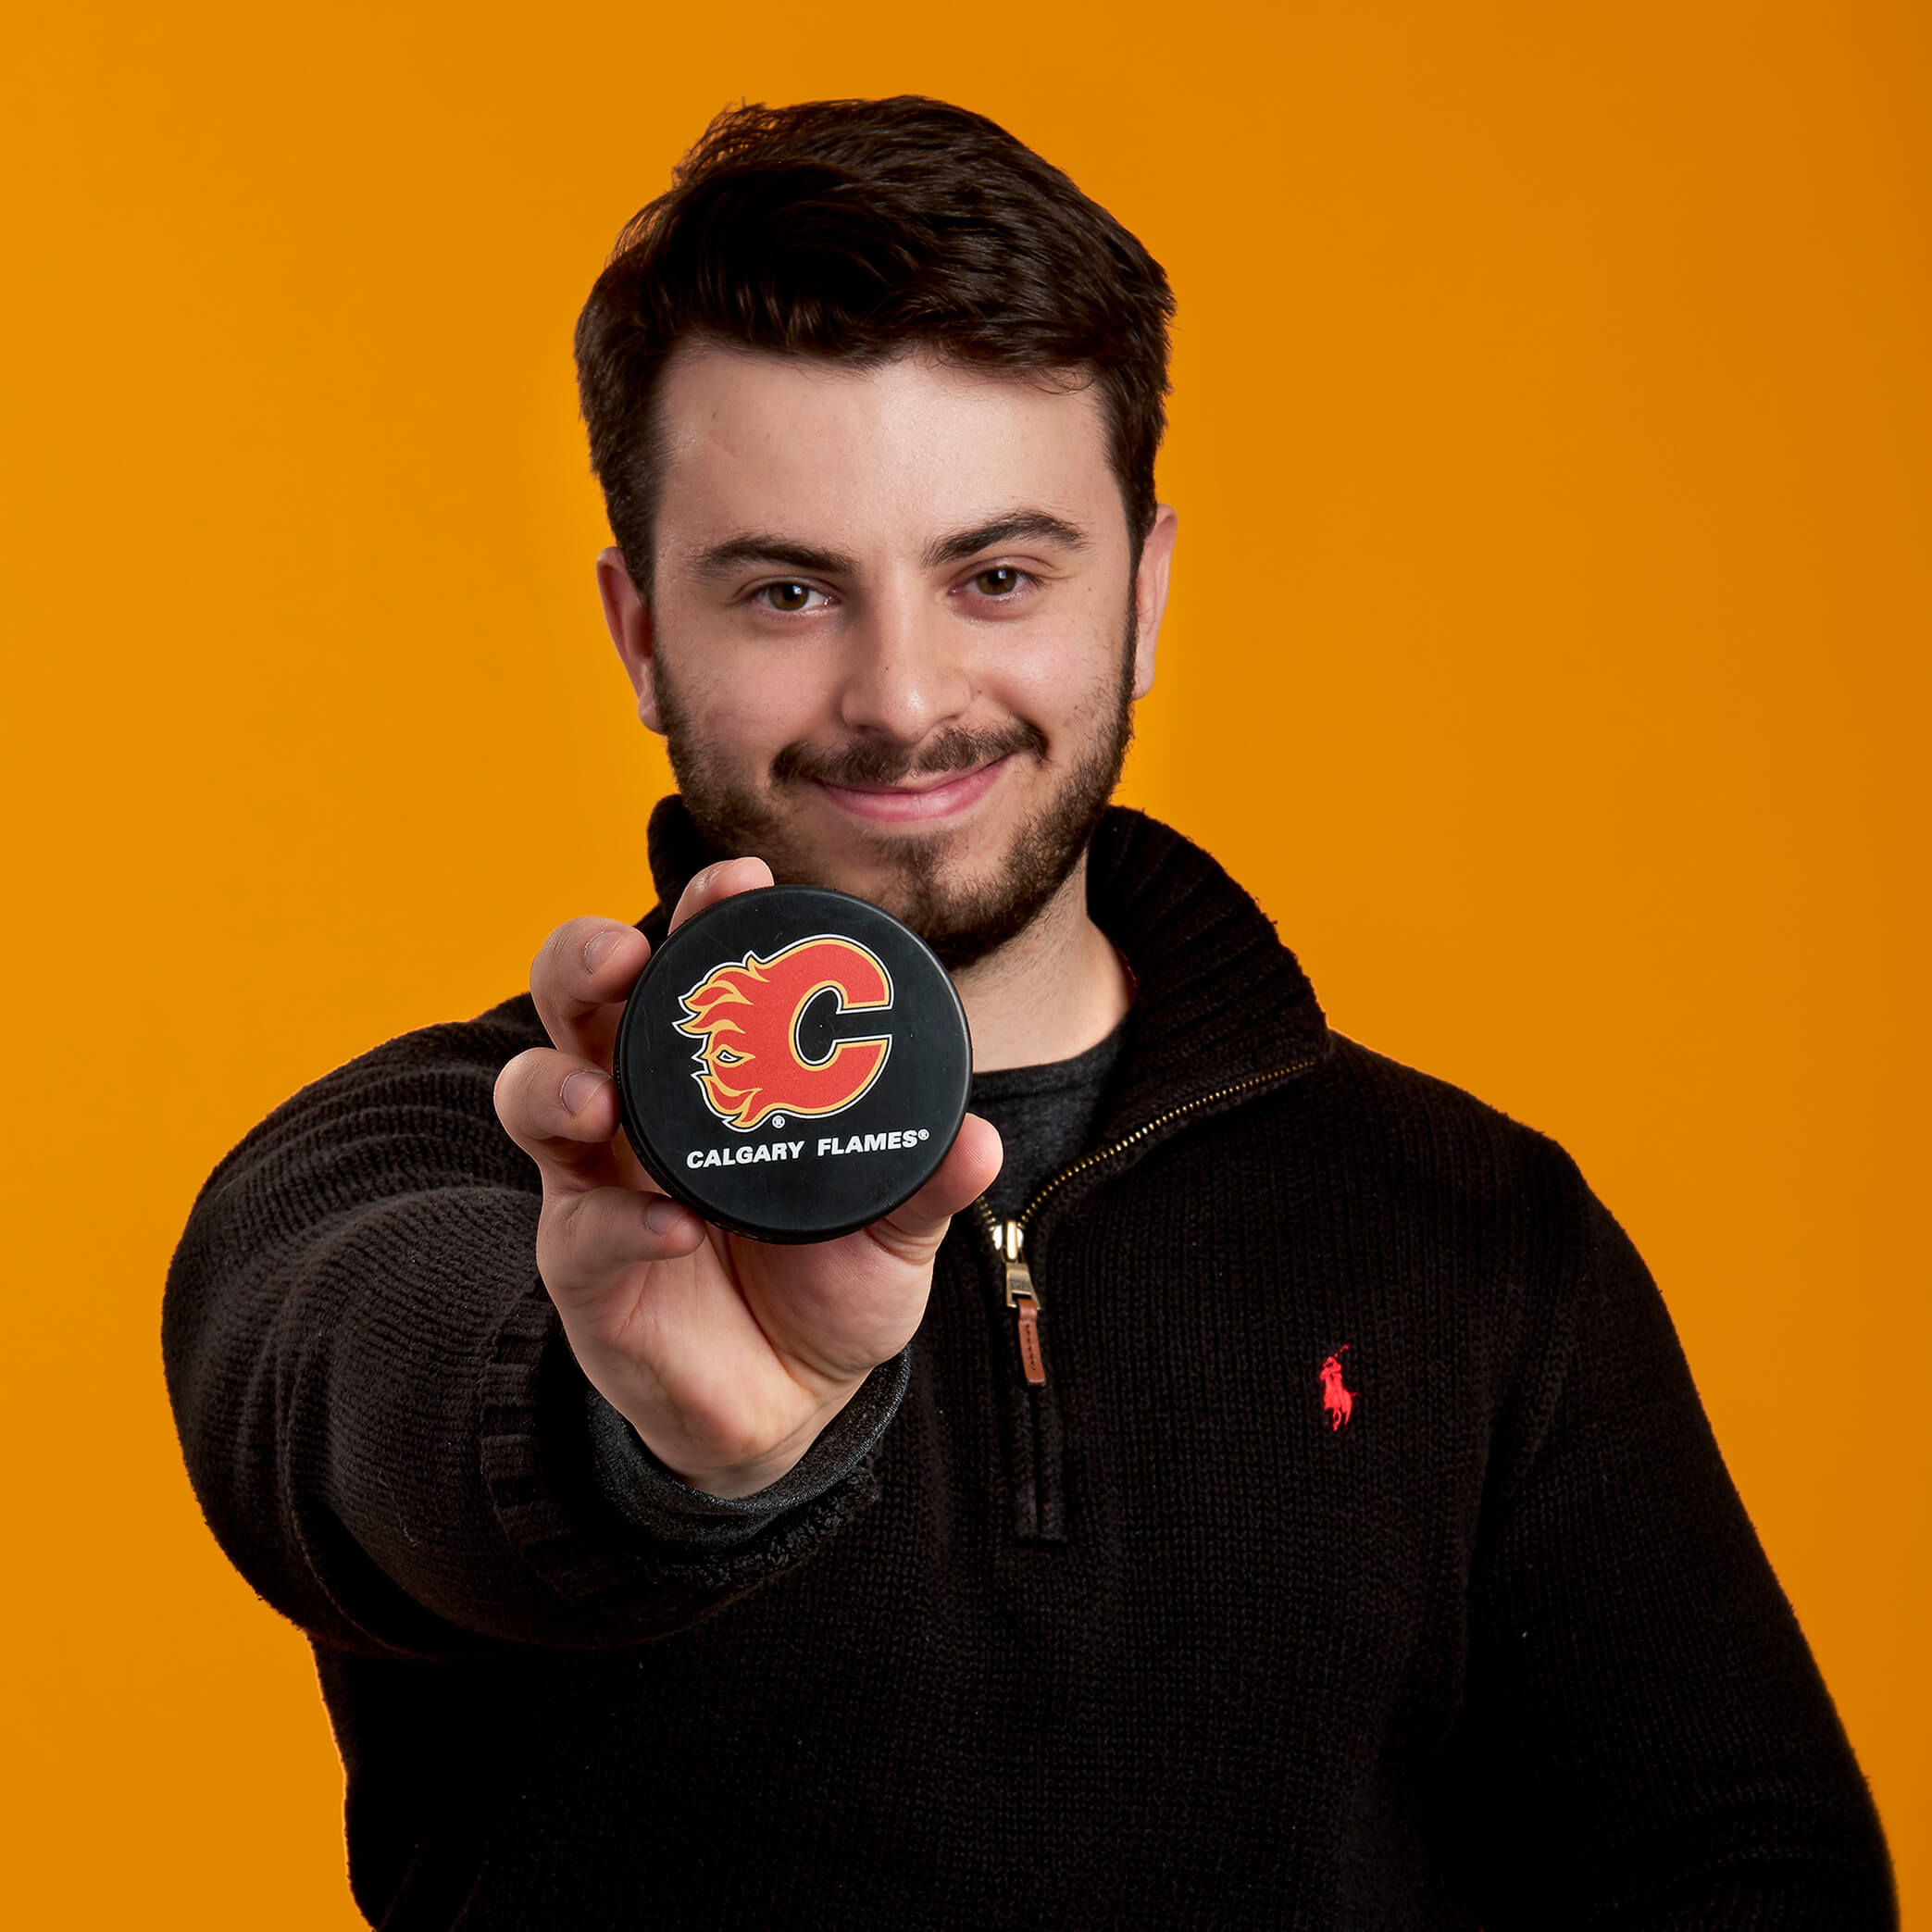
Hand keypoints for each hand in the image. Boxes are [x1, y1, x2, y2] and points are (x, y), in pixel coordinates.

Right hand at [493, 858, 1001, 1497]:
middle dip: (585, 959)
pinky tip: (674, 1229)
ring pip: (532, 1097)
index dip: (705, 913)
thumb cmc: (828, 1284)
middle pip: (576, 1002)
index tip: (741, 877)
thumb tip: (979, 1140)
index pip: (693, 968)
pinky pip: (581, 1233)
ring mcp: (596, 1182)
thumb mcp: (893, 1231)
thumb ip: (925, 1184)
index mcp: (710, 1072)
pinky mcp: (583, 1267)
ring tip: (596, 1096)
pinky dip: (622, 1223)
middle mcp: (637, 1108)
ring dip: (555, 1083)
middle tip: (626, 954)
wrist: (789, 1405)